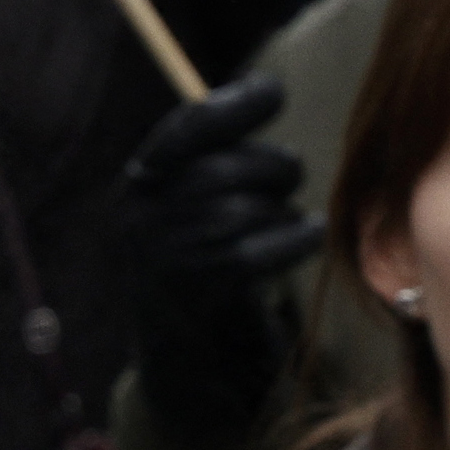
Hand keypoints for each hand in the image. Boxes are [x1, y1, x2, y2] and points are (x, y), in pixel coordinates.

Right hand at [119, 66, 318, 449]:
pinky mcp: (197, 292)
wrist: (185, 362)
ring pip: (244, 209)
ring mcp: (165, 257)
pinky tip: (310, 236)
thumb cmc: (206, 266)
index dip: (234, 104)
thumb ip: (216, 155)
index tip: (274, 93)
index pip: (184, 128)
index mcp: (139, 185)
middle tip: (288, 179)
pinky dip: (297, 238)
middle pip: (223, 167)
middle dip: (270, 167)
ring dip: (281, 210)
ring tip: (289, 220)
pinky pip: (260, 249)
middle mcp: (140, 218)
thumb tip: (266, 86)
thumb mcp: (193, 205)